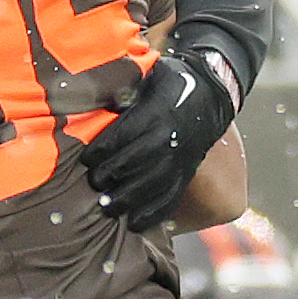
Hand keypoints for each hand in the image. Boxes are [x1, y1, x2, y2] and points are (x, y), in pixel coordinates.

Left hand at [79, 50, 235, 231]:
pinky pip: (172, 196)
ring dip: (128, 200)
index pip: (124, 134)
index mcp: (157, 112)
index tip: (85, 160)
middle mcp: (171, 138)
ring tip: (106, 208)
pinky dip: (154, 214)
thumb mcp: (148, 74)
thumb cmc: (169, 82)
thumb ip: (122, 86)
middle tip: (92, 184)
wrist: (212, 94)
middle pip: (136, 162)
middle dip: (111, 176)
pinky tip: (135, 224)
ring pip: (153, 185)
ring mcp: (182, 158)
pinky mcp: (187, 173)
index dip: (102, 150)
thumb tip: (89, 93)